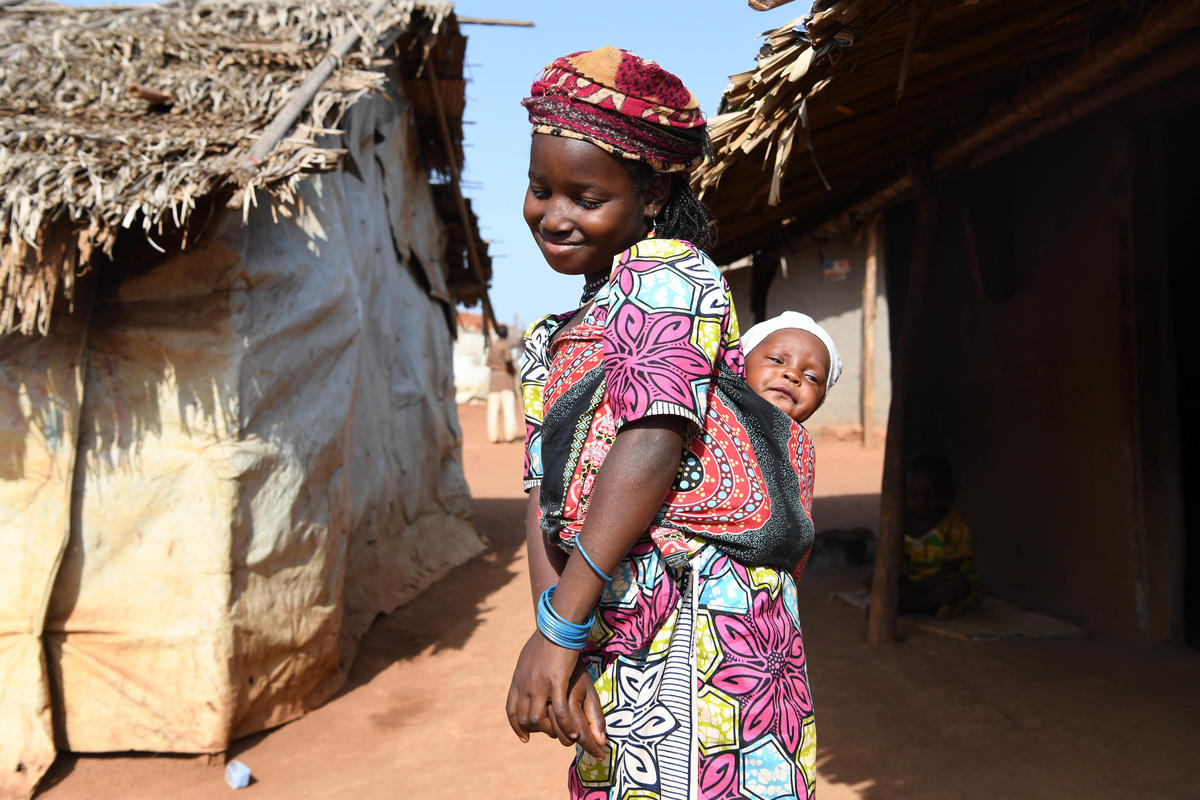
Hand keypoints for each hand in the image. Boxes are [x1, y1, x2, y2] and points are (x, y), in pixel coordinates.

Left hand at [505, 632, 606, 757]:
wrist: (558, 625)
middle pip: (524, 717)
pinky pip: (558, 712)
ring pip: (538, 719)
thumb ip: (526, 672)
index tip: (524, 737)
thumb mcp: (528, 656)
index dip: (517, 726)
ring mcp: (539, 684)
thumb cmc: (547, 637)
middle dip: (536, 730)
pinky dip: (565, 726)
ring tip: (562, 735)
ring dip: (550, 730)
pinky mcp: (556, 682)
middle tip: (550, 733)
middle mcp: (525, 684)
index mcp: (518, 678)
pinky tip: (573, 732)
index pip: (512, 710)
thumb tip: (525, 678)